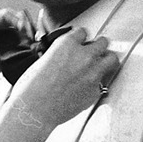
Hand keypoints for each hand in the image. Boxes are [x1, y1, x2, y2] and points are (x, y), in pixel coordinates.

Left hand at [0, 9, 26, 110]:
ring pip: (18, 35)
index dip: (18, 20)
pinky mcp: (3, 54)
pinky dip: (25, 50)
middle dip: (25, 30)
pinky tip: (30, 55)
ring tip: (34, 48)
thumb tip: (11, 36)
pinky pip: (18, 48)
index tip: (27, 31)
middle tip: (34, 40)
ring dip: (27, 40)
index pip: (5, 15)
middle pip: (14, 23)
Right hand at [0, 27, 118, 141]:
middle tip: (92, 51)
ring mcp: (93, 73)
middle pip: (103, 42)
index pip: (83, 32)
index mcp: (67, 44)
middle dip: (97, 46)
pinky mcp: (96, 91)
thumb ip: (59, 55)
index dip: (80, 38)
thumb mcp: (42, 61)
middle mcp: (84, 55)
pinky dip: (97, 83)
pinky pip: (102, 82)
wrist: (34, 109)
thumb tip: (66, 57)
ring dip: (105, 60)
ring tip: (99, 64)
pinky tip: (86, 86)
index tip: (79, 42)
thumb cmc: (31, 87)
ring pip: (111, 58)